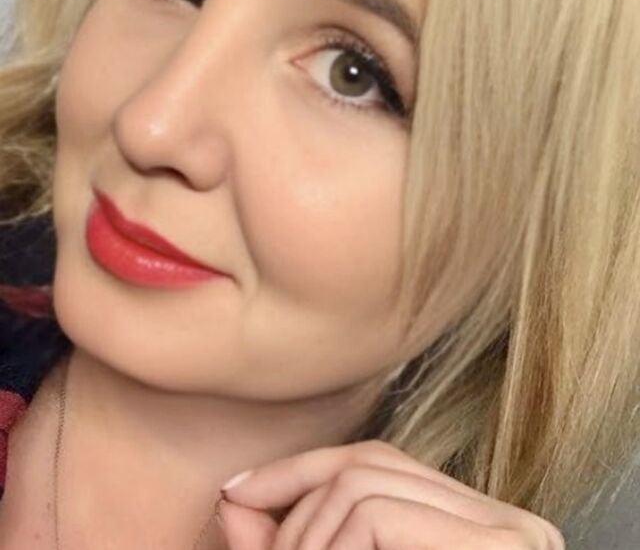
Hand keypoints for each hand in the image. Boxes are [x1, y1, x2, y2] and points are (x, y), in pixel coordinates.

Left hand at [216, 439, 564, 548]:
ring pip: (363, 484)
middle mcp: (507, 523)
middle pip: (368, 464)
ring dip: (306, 537)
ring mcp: (516, 535)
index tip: (235, 490)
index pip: (375, 461)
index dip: (298, 470)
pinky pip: (375, 518)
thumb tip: (235, 495)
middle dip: (297, 508)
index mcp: (477, 530)